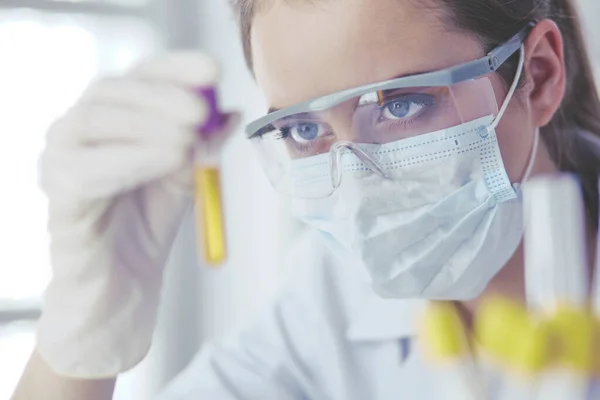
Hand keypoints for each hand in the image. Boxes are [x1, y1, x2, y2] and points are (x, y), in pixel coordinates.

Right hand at [37, 52, 234, 376]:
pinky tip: (167, 160)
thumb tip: (230, 112)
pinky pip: (83, 170)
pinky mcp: (58, 199)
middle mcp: (79, 132)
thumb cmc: (149, 228)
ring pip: (92, 121)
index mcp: (113, 119)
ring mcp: (60, 162)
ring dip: (146, 126)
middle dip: (162, 96)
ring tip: (187, 142)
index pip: (139, 75)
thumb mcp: (186, 177)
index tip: (212, 71)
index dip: (175, 68)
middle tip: (201, 112)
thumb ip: (203, 145)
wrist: (122, 292)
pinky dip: (130, 159)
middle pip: (112, 91)